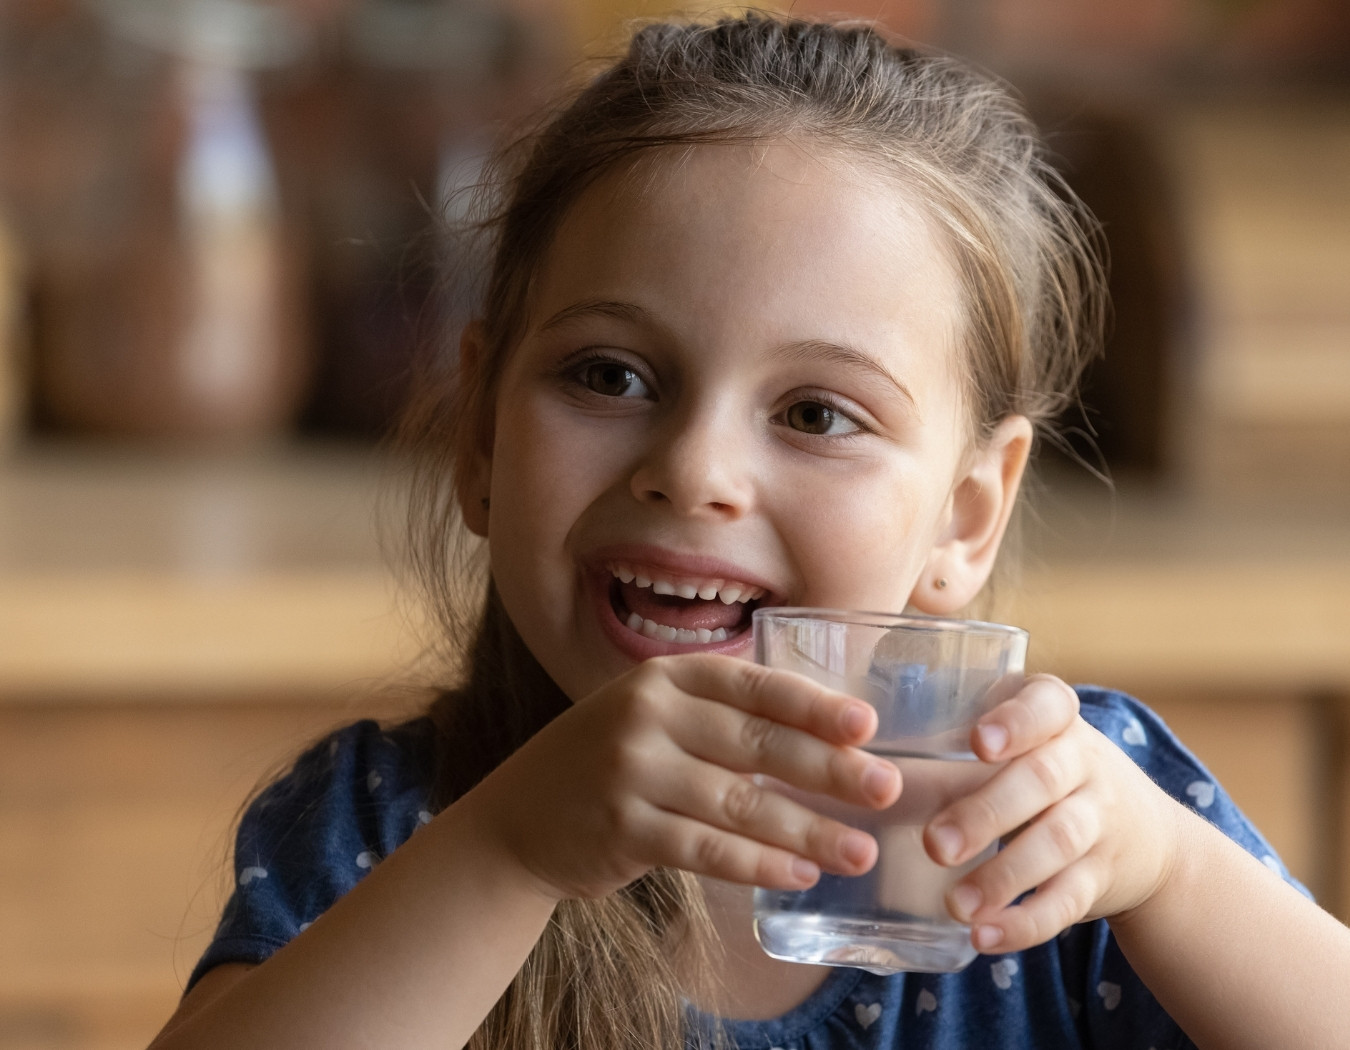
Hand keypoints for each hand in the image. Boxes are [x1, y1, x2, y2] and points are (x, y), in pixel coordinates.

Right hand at [464, 654, 902, 902]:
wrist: (519, 817)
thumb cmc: (609, 762)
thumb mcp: (655, 717)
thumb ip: (723, 718)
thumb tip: (830, 742)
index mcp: (665, 678)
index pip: (754, 685)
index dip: (814, 705)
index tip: (868, 726)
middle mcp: (646, 714)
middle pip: (756, 743)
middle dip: (829, 769)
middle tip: (885, 790)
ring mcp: (631, 770)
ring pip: (738, 804)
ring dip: (806, 831)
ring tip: (858, 852)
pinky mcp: (623, 828)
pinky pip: (706, 850)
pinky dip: (757, 865)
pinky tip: (799, 875)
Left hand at [924, 675, 1184, 953]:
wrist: (1145, 835)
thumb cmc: (1042, 773)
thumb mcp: (1016, 745)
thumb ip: (951, 747)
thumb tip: (856, 769)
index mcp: (1055, 717)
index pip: (1047, 703)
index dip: (1016, 721)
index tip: (978, 743)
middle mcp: (1085, 761)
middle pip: (1042, 780)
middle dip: (987, 812)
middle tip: (935, 844)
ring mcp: (1101, 819)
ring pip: (1059, 842)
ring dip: (1004, 876)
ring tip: (955, 904)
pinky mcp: (1103, 877)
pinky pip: (1069, 901)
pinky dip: (1027, 922)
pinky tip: (984, 935)